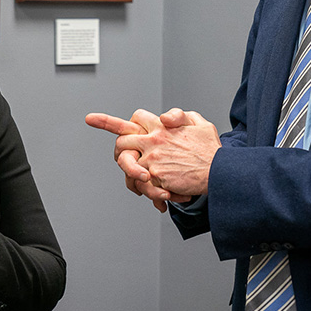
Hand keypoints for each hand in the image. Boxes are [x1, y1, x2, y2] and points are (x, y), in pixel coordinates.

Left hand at [89, 108, 219, 195]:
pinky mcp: (156, 177)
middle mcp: (153, 141)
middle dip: (119, 151)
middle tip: (124, 157)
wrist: (218, 172)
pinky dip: (148, 191)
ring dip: (131, 173)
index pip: (134, 118)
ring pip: (127, 164)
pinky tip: (162, 195)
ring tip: (143, 179)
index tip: (91, 119)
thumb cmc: (210, 150)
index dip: (110, 120)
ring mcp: (152, 159)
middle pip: (121, 141)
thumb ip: (181, 115)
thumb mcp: (199, 123)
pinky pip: (140, 184)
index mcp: (162, 127)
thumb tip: (166, 116)